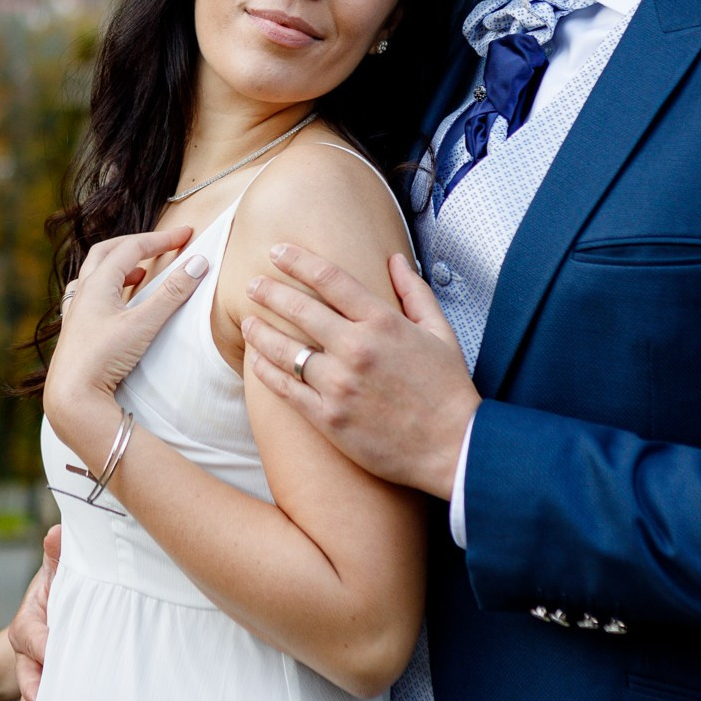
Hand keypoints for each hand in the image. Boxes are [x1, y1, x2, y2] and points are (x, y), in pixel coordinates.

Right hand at [9, 524, 59, 700]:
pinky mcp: (52, 685)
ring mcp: (39, 670)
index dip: (41, 645)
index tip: (54, 653)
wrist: (77, 598)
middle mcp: (30, 649)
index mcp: (30, 619)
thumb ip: (60, 555)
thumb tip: (56, 534)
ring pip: (31, 695)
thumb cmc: (69, 581)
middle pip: (27, 672)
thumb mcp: (65, 567)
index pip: (30, 634)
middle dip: (34, 689)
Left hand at [42, 227, 208, 461]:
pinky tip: (113, 304)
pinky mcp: (75, 333)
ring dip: (118, 266)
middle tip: (162, 245)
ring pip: (93, 275)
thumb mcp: (144, 324)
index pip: (131, 247)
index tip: (186, 234)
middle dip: (136, 244)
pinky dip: (105, 290)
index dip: (161, 239)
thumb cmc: (103, 358)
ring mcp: (76, 312)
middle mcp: (83, 293)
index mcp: (97, 284)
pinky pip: (86, 298)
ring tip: (139, 273)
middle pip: (106, 252)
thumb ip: (172, 293)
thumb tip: (198, 262)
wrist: (72, 397)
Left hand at [243, 247, 478, 497]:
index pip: (330, 279)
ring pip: (284, 350)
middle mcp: (357, 349)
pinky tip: (256, 360)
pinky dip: (266, 371)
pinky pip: (286, 389)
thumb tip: (395, 260)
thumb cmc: (448, 390)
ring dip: (260, 331)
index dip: (298, 261)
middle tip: (253, 283)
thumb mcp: (441, 332)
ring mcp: (340, 385)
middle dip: (269, 291)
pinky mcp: (328, 418)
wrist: (453, 449)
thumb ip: (415, 292)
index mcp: (383, 324)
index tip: (278, 251)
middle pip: (298, 309)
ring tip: (247, 322)